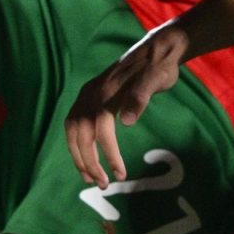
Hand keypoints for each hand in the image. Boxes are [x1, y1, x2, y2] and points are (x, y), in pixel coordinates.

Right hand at [66, 24, 189, 184]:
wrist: (157, 48)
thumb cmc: (159, 66)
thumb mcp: (156, 79)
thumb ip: (140, 97)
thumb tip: (127, 122)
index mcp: (106, 91)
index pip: (100, 129)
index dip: (108, 154)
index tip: (120, 175)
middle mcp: (91, 93)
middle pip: (81, 134)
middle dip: (89, 162)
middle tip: (103, 185)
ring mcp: (88, 94)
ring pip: (73, 131)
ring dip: (79, 156)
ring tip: (90, 178)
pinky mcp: (90, 96)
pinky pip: (74, 123)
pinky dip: (77, 143)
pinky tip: (85, 155)